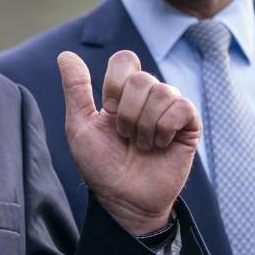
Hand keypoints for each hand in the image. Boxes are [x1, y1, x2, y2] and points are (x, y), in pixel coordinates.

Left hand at [58, 50, 200, 234]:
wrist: (123, 200)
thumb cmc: (100, 166)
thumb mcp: (80, 126)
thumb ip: (76, 89)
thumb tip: (65, 54)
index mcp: (122, 93)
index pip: (125, 60)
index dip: (114, 85)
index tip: (108, 111)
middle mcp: (148, 97)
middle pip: (142, 78)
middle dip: (127, 113)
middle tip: (125, 136)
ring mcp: (169, 111)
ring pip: (163, 92)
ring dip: (145, 124)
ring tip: (141, 145)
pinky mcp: (189, 127)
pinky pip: (183, 107)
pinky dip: (165, 128)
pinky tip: (160, 145)